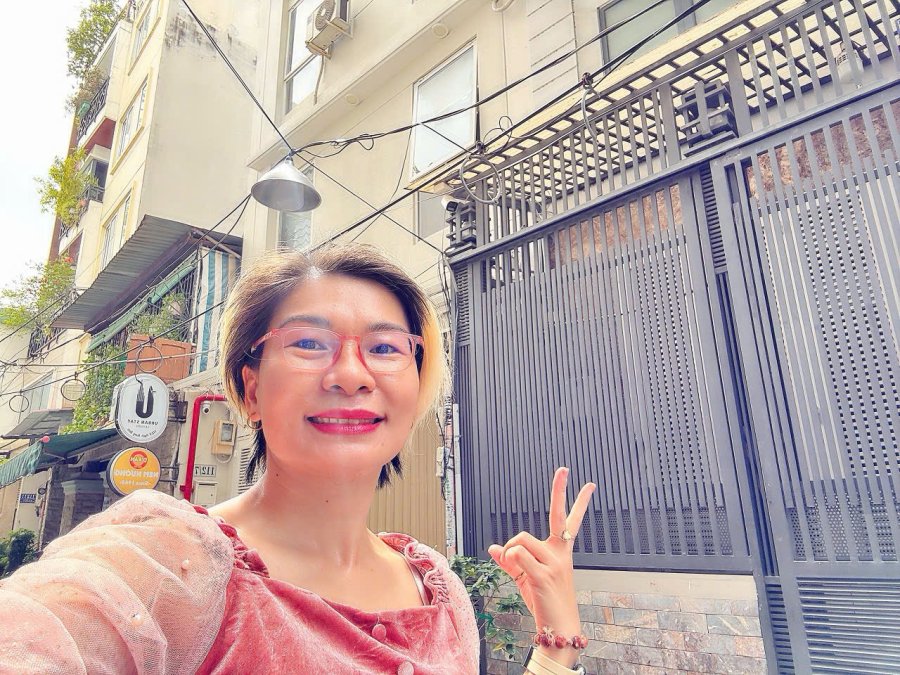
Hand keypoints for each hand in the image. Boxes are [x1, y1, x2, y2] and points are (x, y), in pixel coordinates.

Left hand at [488, 467, 594, 666]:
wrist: (558, 628)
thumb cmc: (544, 602)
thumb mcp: (527, 578)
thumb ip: (511, 562)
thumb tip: (493, 548)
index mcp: (561, 551)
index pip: (571, 521)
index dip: (579, 502)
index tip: (590, 484)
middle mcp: (560, 553)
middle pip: (559, 515)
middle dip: (560, 490)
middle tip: (564, 469)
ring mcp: (554, 563)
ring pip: (520, 540)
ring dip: (510, 551)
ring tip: (513, 567)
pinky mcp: (543, 575)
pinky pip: (516, 555)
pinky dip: (508, 561)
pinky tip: (516, 573)